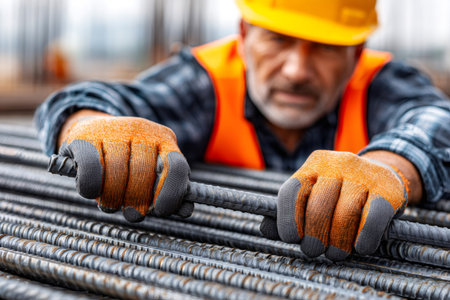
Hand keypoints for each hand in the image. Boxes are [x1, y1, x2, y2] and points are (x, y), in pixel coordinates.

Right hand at [59, 116, 190, 221]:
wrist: (92, 133)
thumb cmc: (128, 162)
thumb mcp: (153, 172)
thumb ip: (169, 190)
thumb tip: (185, 211)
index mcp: (164, 139)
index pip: (176, 166)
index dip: (170, 193)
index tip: (160, 211)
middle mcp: (141, 130)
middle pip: (143, 172)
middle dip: (137, 200)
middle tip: (132, 213)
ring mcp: (112, 130)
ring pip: (116, 173)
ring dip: (113, 199)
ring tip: (111, 205)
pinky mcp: (84, 136)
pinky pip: (91, 168)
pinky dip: (91, 187)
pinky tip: (92, 192)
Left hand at [261, 150, 407, 259]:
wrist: (385, 175)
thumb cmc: (340, 193)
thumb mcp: (314, 194)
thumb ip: (289, 211)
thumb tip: (265, 229)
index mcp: (314, 164)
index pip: (292, 191)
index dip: (287, 219)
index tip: (292, 238)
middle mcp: (338, 163)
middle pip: (318, 206)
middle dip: (314, 237)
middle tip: (314, 251)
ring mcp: (364, 174)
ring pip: (345, 214)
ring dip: (338, 242)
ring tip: (336, 253)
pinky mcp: (388, 189)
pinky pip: (372, 218)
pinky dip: (364, 238)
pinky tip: (360, 247)